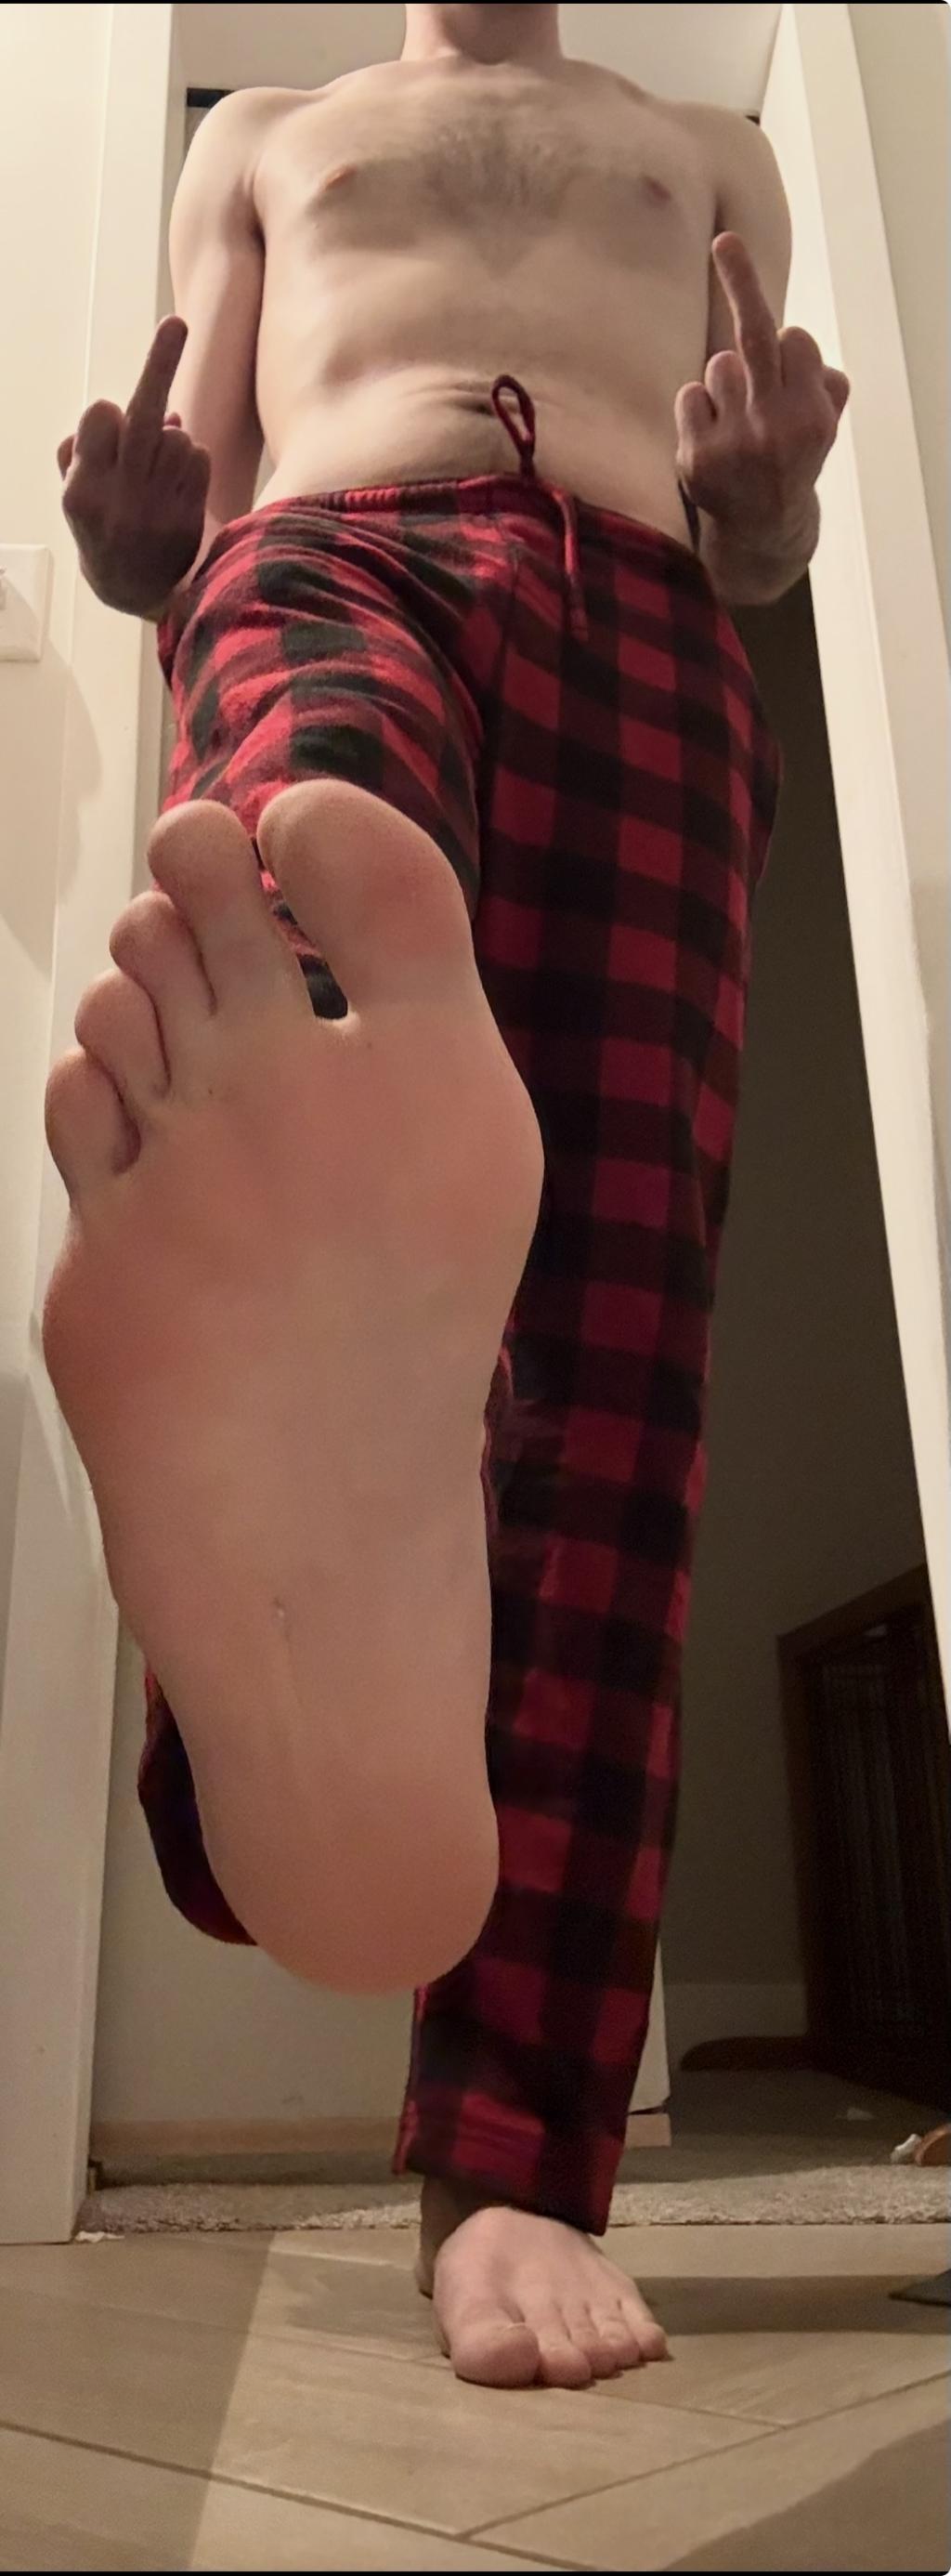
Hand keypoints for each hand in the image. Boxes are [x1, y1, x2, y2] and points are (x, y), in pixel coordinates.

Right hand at [58, 316, 211, 612]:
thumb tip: (162, 413)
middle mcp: (120, 495)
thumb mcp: (76, 498)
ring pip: (176, 434)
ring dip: (170, 443)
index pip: (101, 414)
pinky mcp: (191, 513)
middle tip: (178, 323)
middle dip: (160, 363)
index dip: (109, 414)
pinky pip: (196, 456)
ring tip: (155, 480)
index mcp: (82, 489)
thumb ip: (90, 450)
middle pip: (144, 412)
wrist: (138, 595)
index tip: (112, 414)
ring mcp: (159, 505)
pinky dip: (189, 463)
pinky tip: (176, 491)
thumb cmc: (103, 531)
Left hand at [674, 232, 850, 538]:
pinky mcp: (697, 456)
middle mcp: (776, 426)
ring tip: (736, 421)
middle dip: (742, 281)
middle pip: (757, 335)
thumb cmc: (792, 461)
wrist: (763, 532)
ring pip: (720, 365)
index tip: (783, 338)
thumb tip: (799, 345)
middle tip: (724, 241)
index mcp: (813, 414)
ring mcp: (735, 442)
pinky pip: (690, 394)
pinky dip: (698, 407)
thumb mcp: (823, 427)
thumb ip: (824, 385)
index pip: (794, 339)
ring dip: (725, 381)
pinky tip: (712, 438)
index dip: (787, 344)